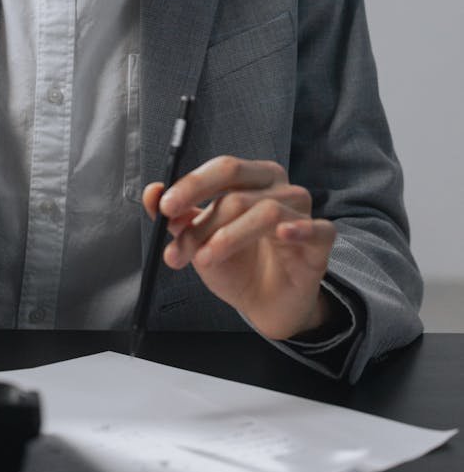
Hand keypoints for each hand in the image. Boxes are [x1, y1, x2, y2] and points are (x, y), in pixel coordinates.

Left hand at [142, 155, 336, 340]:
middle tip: (179, 236)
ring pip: (266, 211)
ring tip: (205, 261)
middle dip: (205, 212)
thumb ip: (178, 217)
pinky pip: (316, 229)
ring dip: (228, 236)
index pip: (224, 168)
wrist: (265, 303)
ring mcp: (303, 212)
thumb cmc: (236, 262)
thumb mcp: (200, 240)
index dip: (193, 184)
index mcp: (253, 178)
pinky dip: (299, 229)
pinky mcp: (321, 242)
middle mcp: (280, 187)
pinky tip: (282, 236)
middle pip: (241, 184)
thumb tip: (151, 192)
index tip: (165, 206)